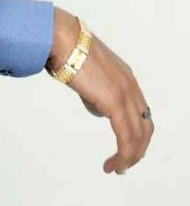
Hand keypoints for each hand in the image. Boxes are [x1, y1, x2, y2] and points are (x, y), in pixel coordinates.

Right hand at [46, 8, 154, 174]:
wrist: (62, 38)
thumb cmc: (66, 48)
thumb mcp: (86, 69)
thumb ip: (95, 87)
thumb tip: (96, 104)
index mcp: (124, 75)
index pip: (140, 110)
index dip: (137, 130)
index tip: (127, 144)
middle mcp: (130, 84)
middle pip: (145, 125)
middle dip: (137, 148)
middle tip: (125, 162)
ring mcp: (124, 93)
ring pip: (138, 135)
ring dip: (130, 156)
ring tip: (117, 168)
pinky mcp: (115, 103)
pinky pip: (126, 137)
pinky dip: (123, 155)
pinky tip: (114, 164)